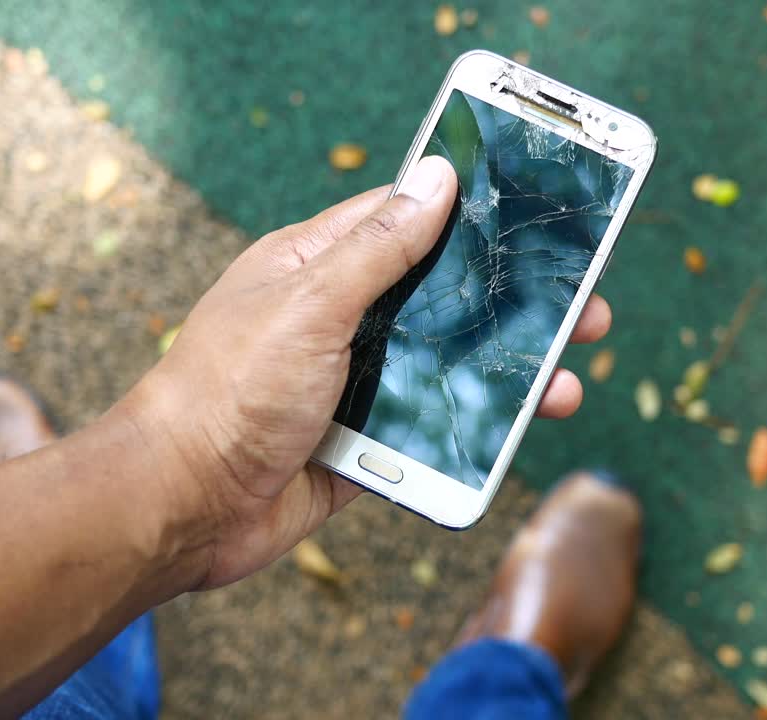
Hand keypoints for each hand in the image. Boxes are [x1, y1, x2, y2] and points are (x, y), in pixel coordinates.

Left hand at [120, 156, 613, 589]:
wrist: (183, 505)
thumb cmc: (228, 391)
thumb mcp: (308, 302)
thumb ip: (378, 247)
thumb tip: (436, 178)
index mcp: (313, 266)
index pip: (402, 222)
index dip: (469, 217)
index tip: (533, 219)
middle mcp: (335, 320)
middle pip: (439, 300)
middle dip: (508, 305)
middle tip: (582, 310)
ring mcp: (348, 383)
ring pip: (443, 369)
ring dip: (503, 374)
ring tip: (565, 382)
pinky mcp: (359, 443)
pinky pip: (427, 430)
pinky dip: (469, 430)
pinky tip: (515, 427)